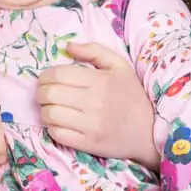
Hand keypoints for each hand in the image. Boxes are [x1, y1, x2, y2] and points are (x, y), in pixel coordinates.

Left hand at [36, 42, 158, 168]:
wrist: (150, 132)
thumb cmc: (132, 96)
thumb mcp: (119, 66)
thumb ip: (94, 51)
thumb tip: (67, 46)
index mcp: (100, 81)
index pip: (58, 75)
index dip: (45, 76)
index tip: (47, 79)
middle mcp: (94, 103)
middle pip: (49, 94)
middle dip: (40, 92)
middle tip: (44, 93)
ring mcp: (90, 125)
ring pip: (50, 115)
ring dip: (44, 110)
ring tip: (51, 108)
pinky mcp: (88, 144)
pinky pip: (57, 134)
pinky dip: (52, 128)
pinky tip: (59, 123)